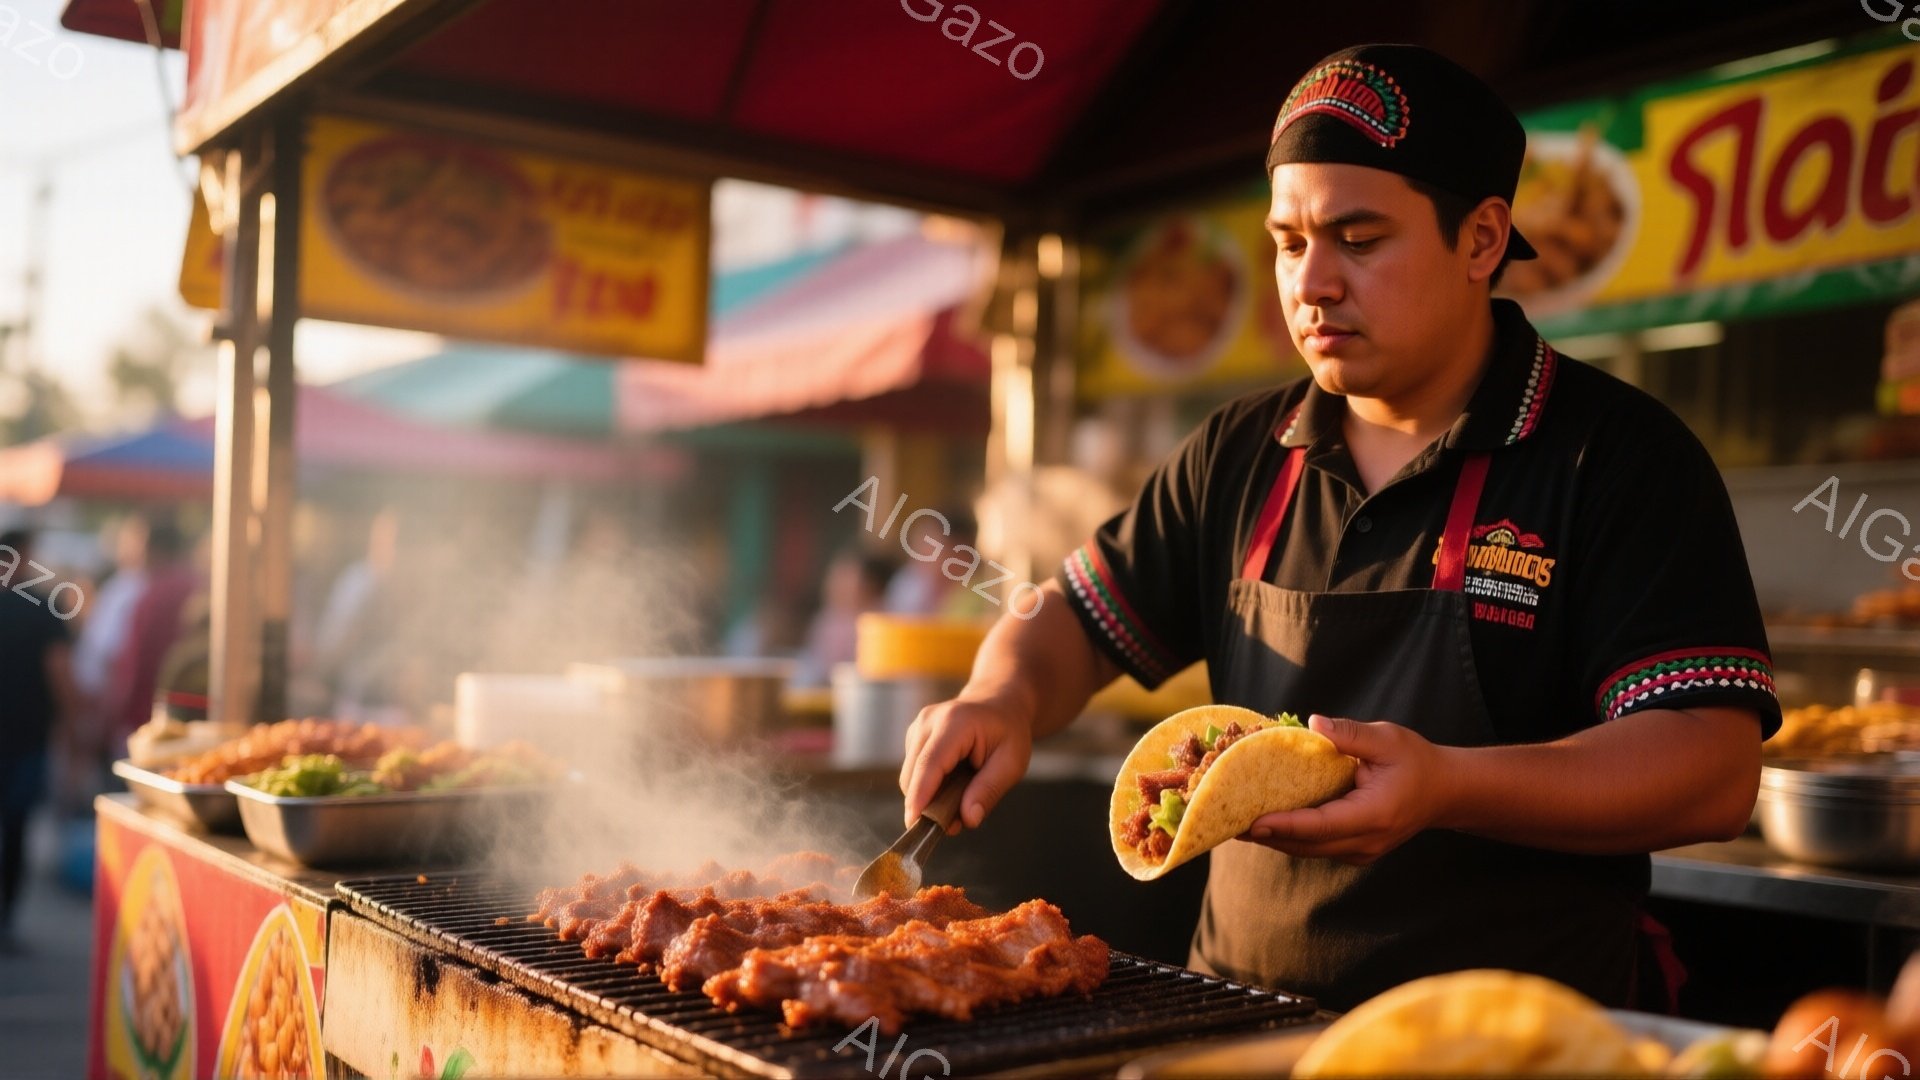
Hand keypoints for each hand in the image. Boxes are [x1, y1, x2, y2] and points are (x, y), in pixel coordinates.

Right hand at [899, 693, 1033, 833]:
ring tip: (959, 800)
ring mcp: (918, 727)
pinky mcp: (913, 736)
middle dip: (927, 805)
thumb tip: (968, 819)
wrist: (999, 703)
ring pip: (910, 776)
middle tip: (955, 823)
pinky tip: (951, 784)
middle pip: (913, 774)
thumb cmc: (1009, 731)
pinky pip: (913, 772)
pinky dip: (928, 786)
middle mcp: (929, 721)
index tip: (914, 824)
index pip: (929, 764)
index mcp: (955, 723)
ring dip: (928, 797)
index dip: (920, 796)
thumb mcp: (1012, 762)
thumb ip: (990, 790)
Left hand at [1239, 714, 1456, 864]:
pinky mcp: (1354, 849)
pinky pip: (1314, 846)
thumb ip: (1350, 734)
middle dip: (1265, 835)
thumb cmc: (1416, 761)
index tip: (1252, 822)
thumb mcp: (1387, 739)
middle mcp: (1364, 841)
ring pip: (1306, 850)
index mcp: (1373, 816)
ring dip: (1272, 838)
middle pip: (1305, 845)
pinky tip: (1262, 822)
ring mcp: (1359, 851)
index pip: (1319, 826)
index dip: (1284, 825)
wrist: (1446, 792)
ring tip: (1232, 822)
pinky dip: (1288, 836)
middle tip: (1224, 821)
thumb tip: (1314, 723)